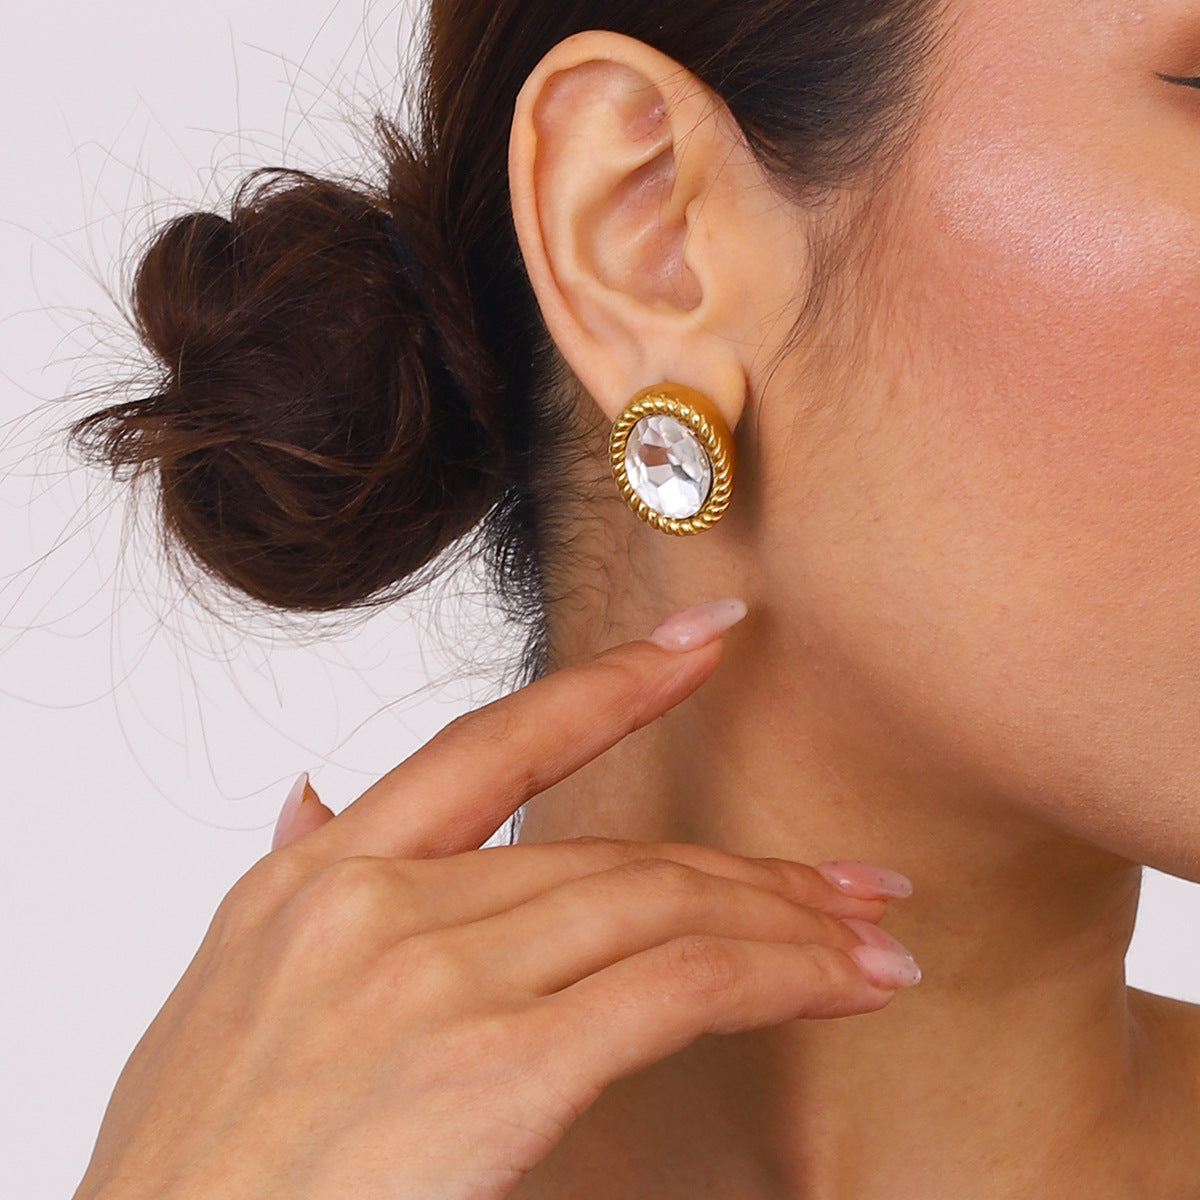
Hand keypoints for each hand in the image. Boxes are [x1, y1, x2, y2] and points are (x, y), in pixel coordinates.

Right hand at [73, 602, 917, 1199]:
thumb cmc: (189, 1173)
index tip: (702, 639)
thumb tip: (318, 797)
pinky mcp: (491, 1069)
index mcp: (316, 879)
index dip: (612, 681)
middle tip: (843, 874)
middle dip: (745, 864)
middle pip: (610, 850)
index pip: (495, 742)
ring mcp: (433, 978)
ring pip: (658, 903)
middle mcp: (378, 904)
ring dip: (781, 916)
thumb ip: (291, 884)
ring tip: (865, 928)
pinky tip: (839, 977)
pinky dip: (777, 971)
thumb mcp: (217, 999)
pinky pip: (674, 984)